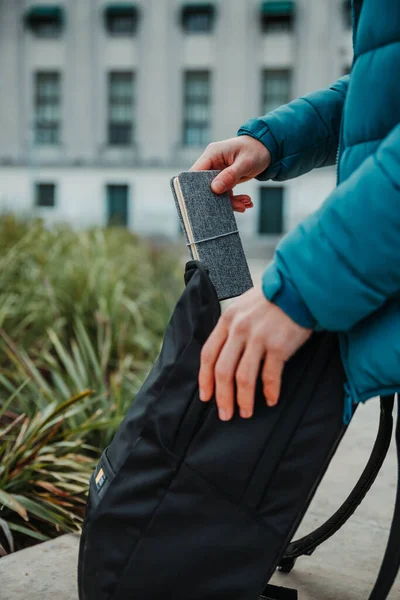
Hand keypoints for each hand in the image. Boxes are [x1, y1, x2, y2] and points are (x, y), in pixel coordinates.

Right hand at [190, 136, 270, 212]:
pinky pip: (225, 193)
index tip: (203, 202)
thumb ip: (230, 175)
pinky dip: (235, 200)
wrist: (266, 148)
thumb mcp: (245, 162)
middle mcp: (212, 163)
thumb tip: (215, 189)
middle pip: (205, 186)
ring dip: (230, 201)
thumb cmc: (255, 150)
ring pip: (217, 193)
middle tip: (235, 206)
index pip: (195, 172)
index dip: (195, 188)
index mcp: (212, 154)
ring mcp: (218, 172)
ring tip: (245, 204)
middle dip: (218, 199)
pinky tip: (245, 202)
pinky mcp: (224, 179)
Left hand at [198, 287, 311, 420]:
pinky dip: (270, 391)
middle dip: (222, 397)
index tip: (206, 396)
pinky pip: (271, 376)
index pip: (208, 354)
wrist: (300, 287)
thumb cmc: (273, 297)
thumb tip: (224, 354)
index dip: (205, 378)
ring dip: (244, 399)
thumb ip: (233, 327)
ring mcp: (259, 338)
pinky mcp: (279, 345)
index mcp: (227, 320)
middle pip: (223, 370)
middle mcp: (239, 329)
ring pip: (244, 378)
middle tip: (225, 413)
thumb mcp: (244, 306)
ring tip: (245, 412)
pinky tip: (271, 400)